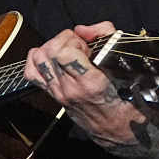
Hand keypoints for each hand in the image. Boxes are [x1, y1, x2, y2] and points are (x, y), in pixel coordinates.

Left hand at [22, 21, 143, 146]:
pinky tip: (53, 58)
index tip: (87, 45)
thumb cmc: (126, 99)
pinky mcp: (53, 95)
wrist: (118, 129)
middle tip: (79, 48)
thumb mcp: (125, 65)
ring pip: (38, 59)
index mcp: (90, 83)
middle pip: (48, 52)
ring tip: (68, 51)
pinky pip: (31, 73)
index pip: (64, 53)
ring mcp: (58, 93)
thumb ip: (105, 37)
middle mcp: (70, 89)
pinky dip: (37, 60)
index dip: (74, 41)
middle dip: (63, 41)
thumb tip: (82, 29)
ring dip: (51, 47)